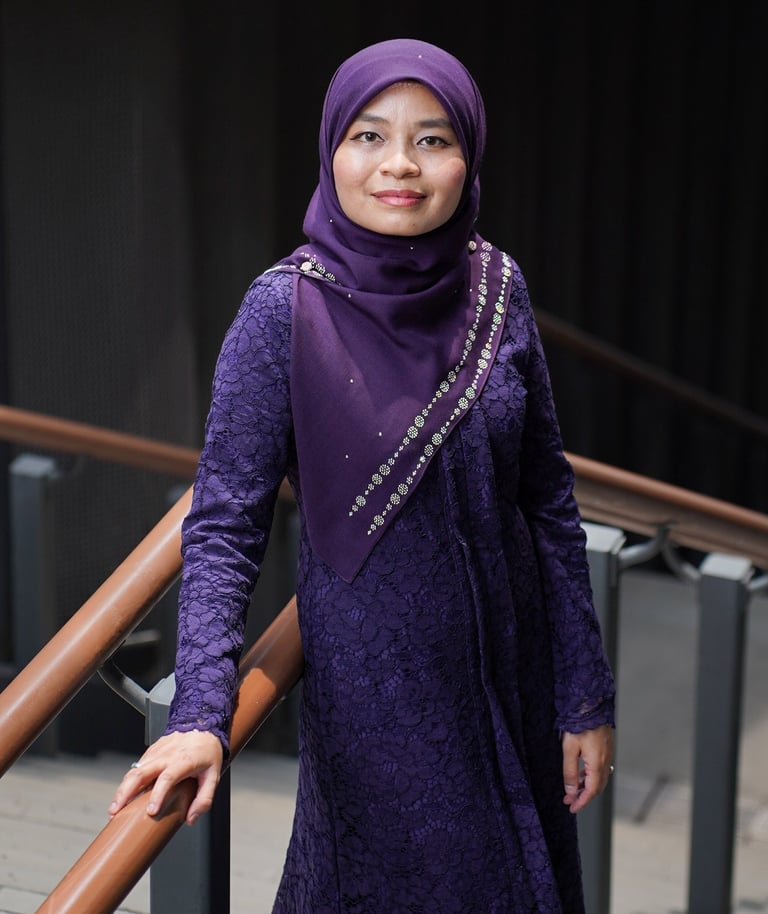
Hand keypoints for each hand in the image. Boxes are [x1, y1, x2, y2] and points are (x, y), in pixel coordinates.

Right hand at [108, 729, 223, 825]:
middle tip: (116, 811)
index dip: (158, 795)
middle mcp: (166, 756)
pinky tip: (123, 796)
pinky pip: (136, 767)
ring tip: (114, 808)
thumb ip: (204, 799)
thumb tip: (191, 819)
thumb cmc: (207, 751)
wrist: (202, 724)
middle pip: (140, 773)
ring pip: (134, 770)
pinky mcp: (150, 752)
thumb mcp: (213, 776)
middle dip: (125, 793)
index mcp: (184, 761)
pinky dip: (127, 782)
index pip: (167, 778)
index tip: (150, 811)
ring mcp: (156, 753)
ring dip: (122, 789)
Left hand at [561, 724, 614, 813]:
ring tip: (574, 789)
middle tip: (570, 800)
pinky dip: (592, 776)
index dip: (582, 802)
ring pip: (600, 779)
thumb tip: (571, 792)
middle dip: (584, 796)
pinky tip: (583, 774)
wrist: (591, 704)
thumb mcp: (569, 749)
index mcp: (597, 764)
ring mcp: (608, 754)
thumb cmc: (579, 724)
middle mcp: (606, 761)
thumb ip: (570, 772)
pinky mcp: (606, 748)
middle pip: (597, 787)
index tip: (572, 808)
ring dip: (588, 786)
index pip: (591, 791)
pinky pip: (601, 769)